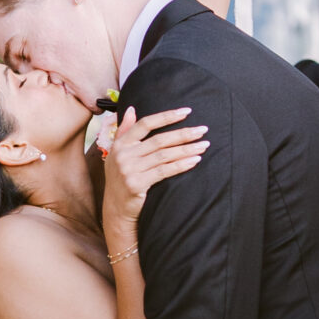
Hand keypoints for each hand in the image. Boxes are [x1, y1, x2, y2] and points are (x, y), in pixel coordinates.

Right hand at [102, 106, 208, 242]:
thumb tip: (131, 109)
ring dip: (187, 149)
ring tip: (204, 145)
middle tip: (203, 130)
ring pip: (164, 155)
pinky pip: (164, 171)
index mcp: (120, 143)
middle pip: (159, 140)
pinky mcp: (136, 184)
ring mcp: (129, 170)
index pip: (145, 124)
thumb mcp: (118, 153)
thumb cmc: (121, 178)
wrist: (115, 208)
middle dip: (183, 134)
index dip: (167, 116)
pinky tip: (195, 161)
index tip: (187, 112)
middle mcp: (123, 155)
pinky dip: (181, 165)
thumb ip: (124, 131)